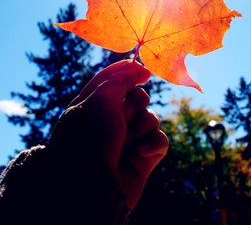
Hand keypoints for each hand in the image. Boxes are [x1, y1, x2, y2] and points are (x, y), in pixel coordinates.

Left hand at [50, 60, 168, 208]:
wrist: (91, 185)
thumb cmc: (89, 139)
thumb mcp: (100, 100)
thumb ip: (120, 79)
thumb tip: (136, 66)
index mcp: (94, 104)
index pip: (114, 79)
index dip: (130, 72)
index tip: (144, 72)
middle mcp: (111, 120)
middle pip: (139, 96)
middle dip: (135, 105)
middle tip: (122, 118)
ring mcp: (128, 138)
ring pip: (151, 117)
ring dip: (143, 126)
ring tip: (127, 142)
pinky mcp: (144, 156)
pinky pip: (160, 139)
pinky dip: (153, 144)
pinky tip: (140, 153)